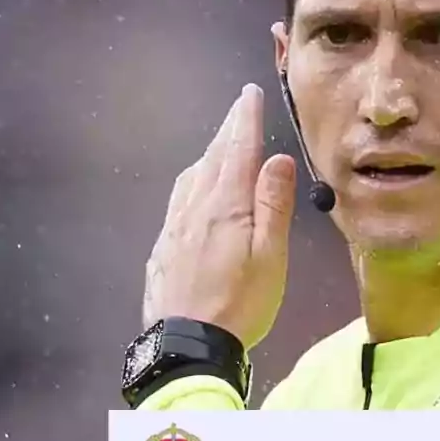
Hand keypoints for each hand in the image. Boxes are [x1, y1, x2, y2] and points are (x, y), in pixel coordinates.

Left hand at [143, 84, 296, 349]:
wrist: (187, 347)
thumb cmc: (240, 303)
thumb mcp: (269, 256)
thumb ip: (272, 205)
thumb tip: (276, 159)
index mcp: (225, 206)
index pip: (236, 150)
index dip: (244, 119)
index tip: (249, 94)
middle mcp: (194, 208)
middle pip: (212, 159)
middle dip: (227, 130)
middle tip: (238, 108)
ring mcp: (173, 229)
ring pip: (191, 178)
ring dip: (208, 155)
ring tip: (220, 145)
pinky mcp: (163, 250)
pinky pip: (178, 202)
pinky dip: (192, 183)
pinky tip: (195, 192)